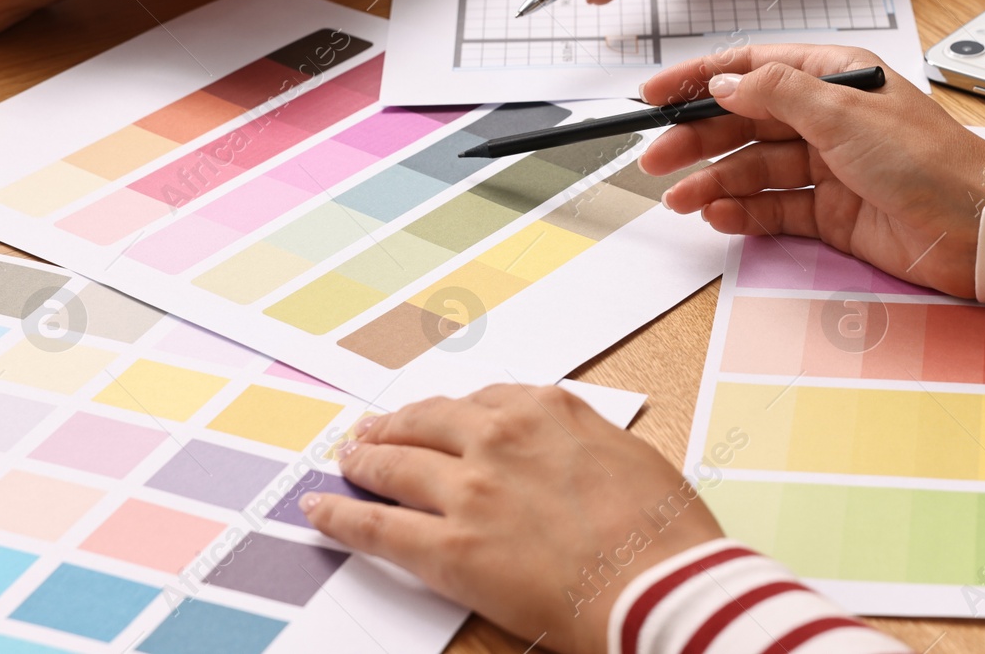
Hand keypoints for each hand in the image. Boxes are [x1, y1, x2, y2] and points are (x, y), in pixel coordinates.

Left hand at [304, 385, 722, 653]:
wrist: (661, 584)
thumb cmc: (663, 533)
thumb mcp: (629, 457)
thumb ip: (582, 445)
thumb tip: (567, 458)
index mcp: (549, 410)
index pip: (484, 400)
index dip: (452, 414)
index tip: (440, 418)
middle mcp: (502, 436)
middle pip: (429, 421)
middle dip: (397, 425)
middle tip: (374, 430)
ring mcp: (471, 488)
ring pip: (396, 464)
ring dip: (364, 459)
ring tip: (346, 459)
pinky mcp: (450, 546)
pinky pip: (379, 525)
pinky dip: (342, 514)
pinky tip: (321, 508)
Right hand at [639, 45, 984, 297]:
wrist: (977, 228)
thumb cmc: (929, 161)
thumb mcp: (844, 112)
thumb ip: (777, 94)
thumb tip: (726, 83)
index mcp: (834, 77)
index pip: (752, 69)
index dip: (700, 79)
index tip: (656, 94)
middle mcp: (829, 118)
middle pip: (745, 122)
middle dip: (697, 139)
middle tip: (655, 158)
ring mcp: (830, 166)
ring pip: (755, 168)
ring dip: (714, 182)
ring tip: (680, 199)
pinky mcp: (833, 211)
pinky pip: (776, 207)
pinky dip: (745, 212)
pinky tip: (720, 216)